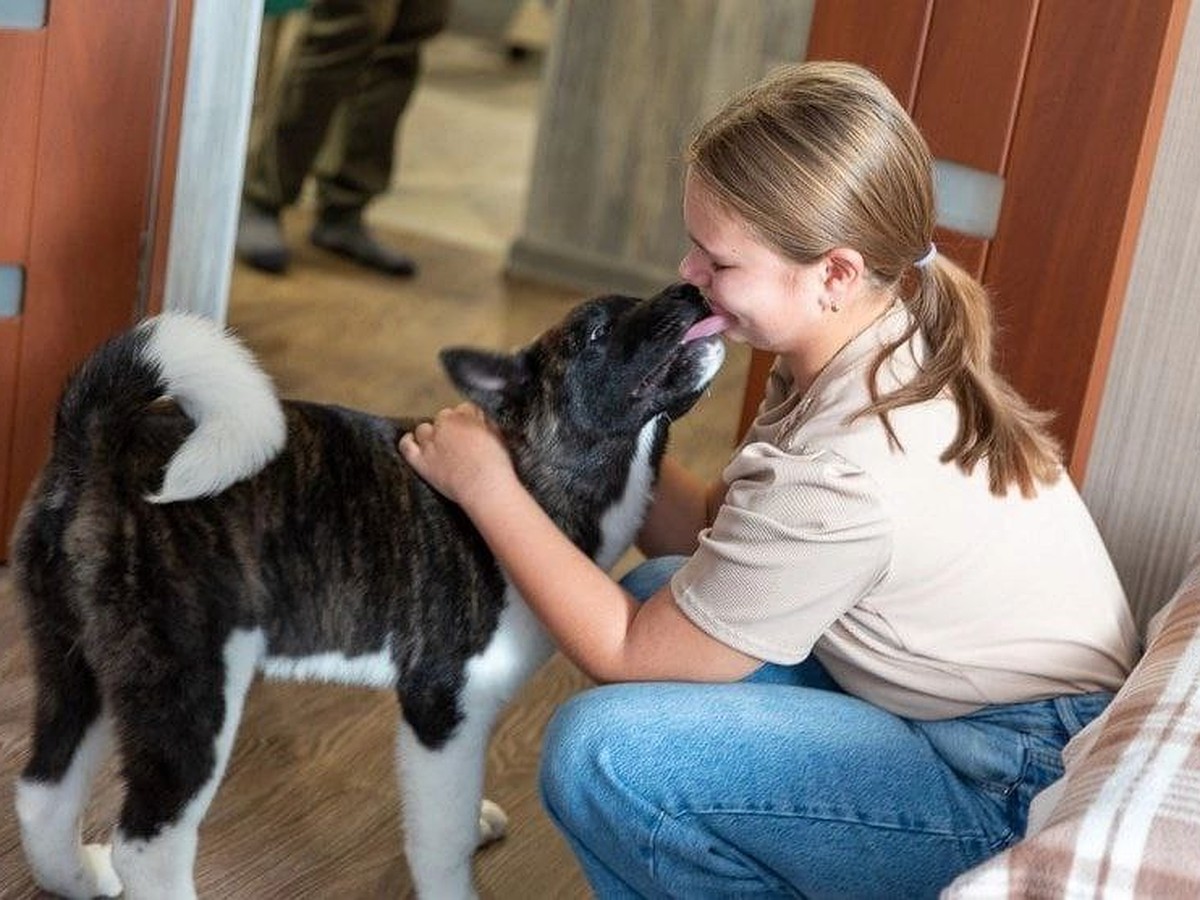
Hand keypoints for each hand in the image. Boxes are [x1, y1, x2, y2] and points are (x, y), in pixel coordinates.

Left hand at [399, 402, 515, 504]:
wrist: (485, 487)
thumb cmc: (496, 465)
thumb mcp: (498, 436)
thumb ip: (486, 423)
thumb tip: (480, 420)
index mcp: (465, 415)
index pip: (464, 409)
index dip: (469, 420)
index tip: (473, 430)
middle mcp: (444, 425)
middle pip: (443, 417)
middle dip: (451, 427)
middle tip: (459, 442)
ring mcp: (430, 443)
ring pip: (424, 429)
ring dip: (431, 434)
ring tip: (440, 446)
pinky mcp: (421, 460)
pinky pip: (406, 446)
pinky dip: (408, 442)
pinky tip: (412, 442)